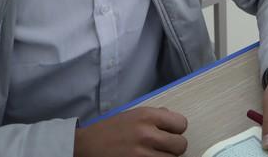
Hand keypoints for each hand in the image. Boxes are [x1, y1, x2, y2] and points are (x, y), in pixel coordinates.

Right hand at [73, 107, 187, 156]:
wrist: (85, 146)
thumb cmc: (109, 129)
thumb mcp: (133, 114)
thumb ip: (155, 115)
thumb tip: (172, 119)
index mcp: (147, 116)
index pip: (181, 124)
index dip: (177, 130)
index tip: (170, 133)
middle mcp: (147, 134)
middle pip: (180, 145)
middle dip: (174, 147)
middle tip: (164, 147)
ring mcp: (142, 154)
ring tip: (154, 154)